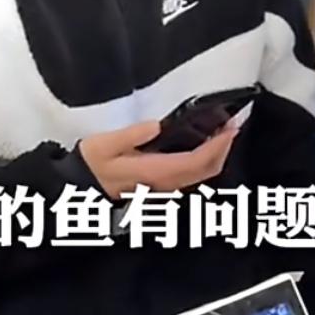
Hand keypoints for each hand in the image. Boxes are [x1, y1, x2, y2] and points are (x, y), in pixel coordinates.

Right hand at [79, 118, 236, 200]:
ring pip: (202, 176)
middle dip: (223, 150)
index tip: (230, 128)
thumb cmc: (92, 163)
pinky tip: (205, 146)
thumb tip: (157, 126)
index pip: (196, 161)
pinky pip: (193, 176)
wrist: (82, 187)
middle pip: (206, 171)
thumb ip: (131, 135)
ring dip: (216, 156)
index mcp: (154, 172)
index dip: (217, 146)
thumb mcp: (104, 144)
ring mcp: (166, 189)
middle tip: (232, 126)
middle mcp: (166, 184)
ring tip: (222, 133)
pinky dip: (205, 161)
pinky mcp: (164, 187)